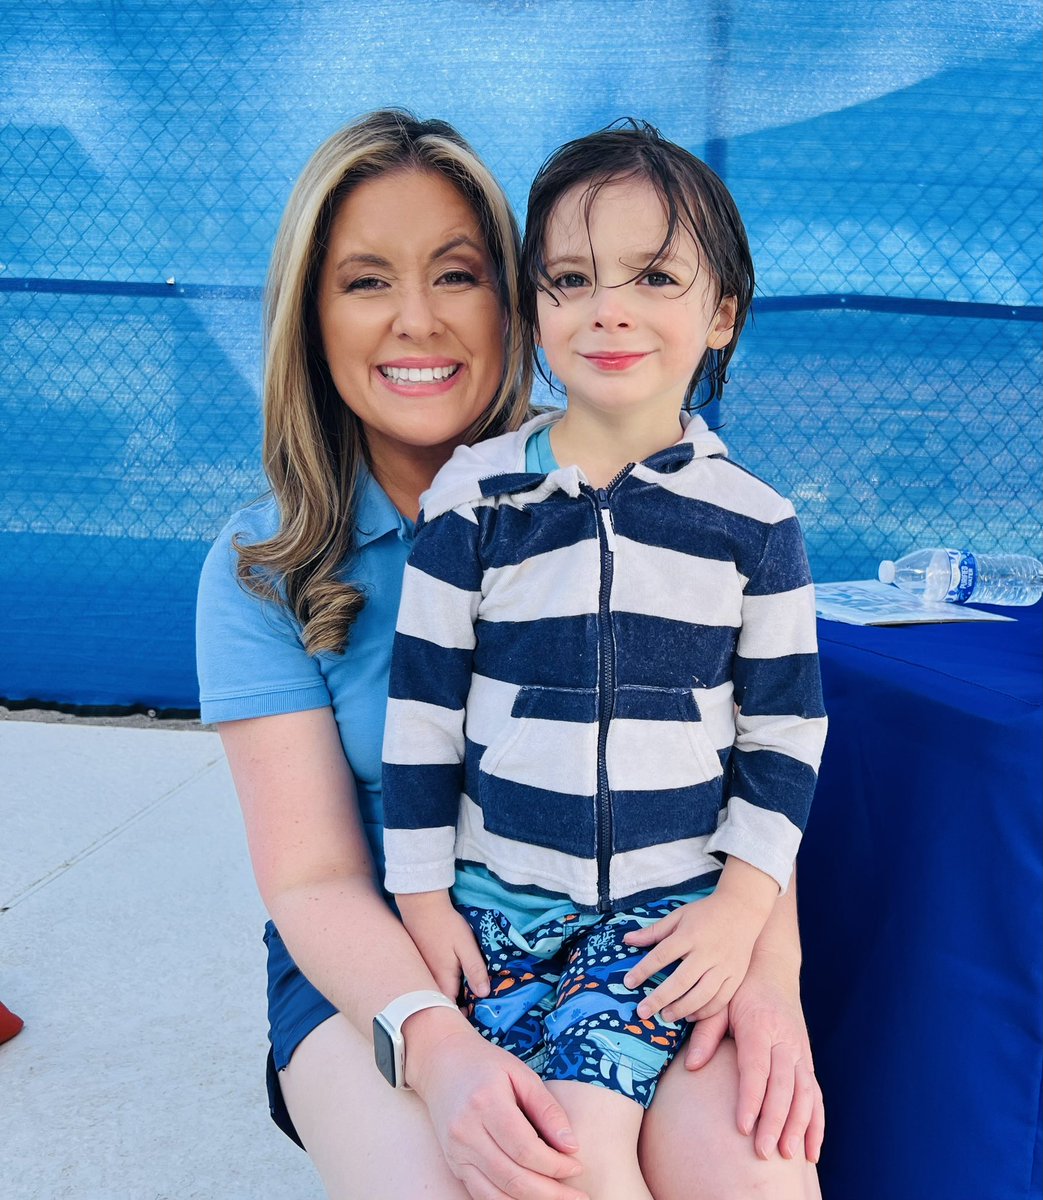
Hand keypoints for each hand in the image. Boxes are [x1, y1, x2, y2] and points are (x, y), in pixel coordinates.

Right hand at [397, 890, 490, 1001]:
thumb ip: (475, 970)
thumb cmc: (446, 925)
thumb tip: (484, 994)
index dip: (465, 1014)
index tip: (478, 1009)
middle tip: (478, 998)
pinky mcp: (423, 962)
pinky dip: (446, 979)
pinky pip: (435, 979)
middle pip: (445, 1001)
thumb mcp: (466, 946)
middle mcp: (430, 980)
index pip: (452, 1009)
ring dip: (454, 991)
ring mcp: (425, 971)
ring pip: (440, 989)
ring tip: (470, 986)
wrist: (421, 905)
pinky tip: (456, 970)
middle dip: (460, 1004)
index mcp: (443, 980)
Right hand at [407, 1014, 587, 1199]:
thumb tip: (571, 1146)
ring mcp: (456, 1152)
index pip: (525, 1149)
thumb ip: (546, 1109)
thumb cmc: (486, 1065)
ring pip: (497, 1193)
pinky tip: (531, 1199)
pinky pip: (482, 1195)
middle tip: (578, 1197)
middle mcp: (466, 1132)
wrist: (441, 1063)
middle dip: (551, 1193)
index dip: (555, 1164)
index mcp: (486, 1102)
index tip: (577, 1165)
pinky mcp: (454, 1164)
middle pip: (513, 1177)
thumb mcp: (521, 1073)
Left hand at [622, 889, 765, 1022]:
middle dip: (659, 998)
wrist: (742, 909)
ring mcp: (724, 965)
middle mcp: (707, 952)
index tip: (628, 982)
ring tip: (665, 1015)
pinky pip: (721, 999)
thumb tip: (627, 940)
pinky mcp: (737, 975)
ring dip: (682, 1008)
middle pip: (681, 980)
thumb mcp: (678, 916)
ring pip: (702, 994)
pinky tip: (690, 1015)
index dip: (643, 970)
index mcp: (689, 934)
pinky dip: (705, 1011)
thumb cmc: (705, 913)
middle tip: (643, 1012)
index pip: (662, 955)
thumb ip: (653, 931)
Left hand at [683, 952, 823, 1162]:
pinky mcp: (807, 1060)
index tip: (742, 1127)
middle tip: (762, 1151)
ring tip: (788, 1155)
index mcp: (760, 1026)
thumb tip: (692, 1066)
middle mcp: (785, 1040)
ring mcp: (800, 1051)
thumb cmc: (739, 988)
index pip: (756, 1068)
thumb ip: (706, 1033)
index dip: (750, 1098)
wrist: (772, 968)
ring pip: (805, 1093)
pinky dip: (817, 1122)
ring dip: (799, 1126)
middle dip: (774, 1121)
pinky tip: (812, 1149)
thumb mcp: (719, 1002)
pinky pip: (816, 1094)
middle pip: (783, 1086)